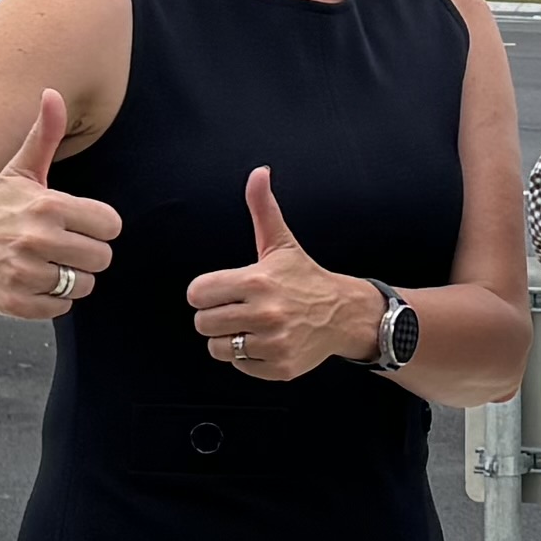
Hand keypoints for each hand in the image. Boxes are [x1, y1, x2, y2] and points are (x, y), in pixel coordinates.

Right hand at [0, 87, 122, 318]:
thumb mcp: (19, 170)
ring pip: (82, 285)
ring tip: (44, 264)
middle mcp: (36, 239)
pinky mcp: (14, 302)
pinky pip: (60, 308)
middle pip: (101, 258)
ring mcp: (24, 273)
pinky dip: (50, 300)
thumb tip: (53, 92)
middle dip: (85, 254)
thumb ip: (44, 134)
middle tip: (60, 247)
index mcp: (47, 204)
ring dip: (68, 279)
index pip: (110, 225)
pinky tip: (31, 283)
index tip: (75, 224)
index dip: (96, 226)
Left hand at [185, 166, 382, 382]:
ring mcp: (273, 343)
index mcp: (256, 281)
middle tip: (238, 308)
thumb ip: (263, 208)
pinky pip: (240, 366)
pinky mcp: (280, 367)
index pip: (197, 293)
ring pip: (218, 348)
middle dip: (216, 315)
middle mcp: (264, 314)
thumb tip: (259, 172)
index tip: (224, 290)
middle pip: (203, 323)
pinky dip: (248, 358)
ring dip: (230, 338)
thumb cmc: (305, 278)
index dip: (206, 291)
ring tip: (251, 326)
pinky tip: (266, 341)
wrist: (343, 314)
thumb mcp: (280, 243)